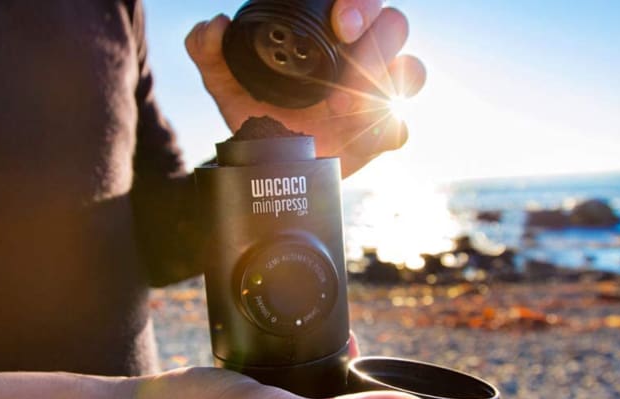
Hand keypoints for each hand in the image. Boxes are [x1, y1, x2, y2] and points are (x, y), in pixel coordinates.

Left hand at [186, 1, 425, 176]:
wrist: (262, 162)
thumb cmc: (255, 109)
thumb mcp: (225, 78)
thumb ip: (209, 50)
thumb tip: (212, 28)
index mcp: (330, 34)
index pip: (359, 3)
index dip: (359, 3)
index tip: (338, 21)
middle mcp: (359, 56)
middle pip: (394, 26)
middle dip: (377, 35)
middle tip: (347, 48)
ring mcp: (374, 96)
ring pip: (410, 71)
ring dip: (385, 80)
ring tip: (344, 105)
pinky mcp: (379, 135)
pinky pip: (401, 128)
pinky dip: (389, 128)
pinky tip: (362, 134)